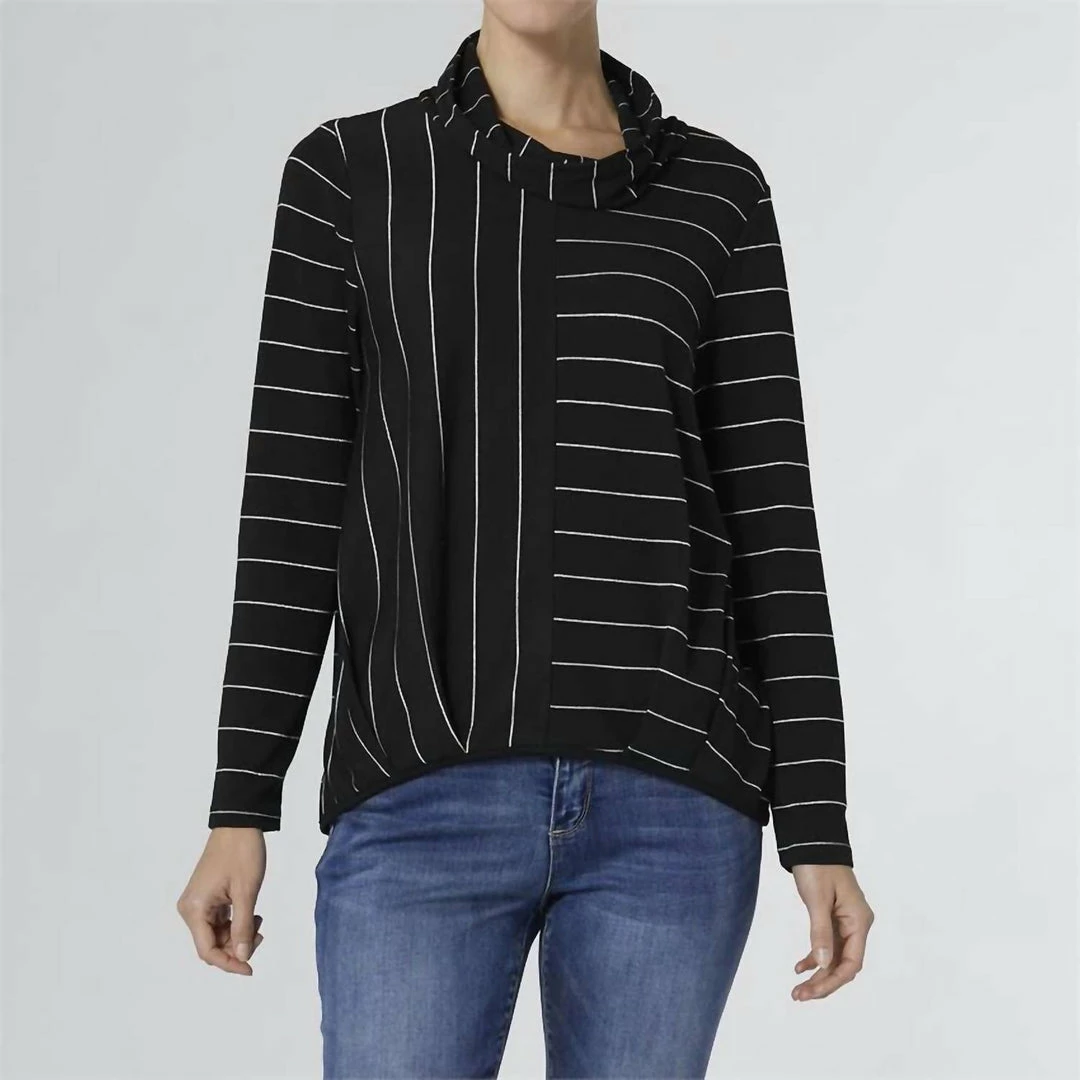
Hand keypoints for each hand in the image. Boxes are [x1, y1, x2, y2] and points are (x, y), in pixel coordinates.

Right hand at [177, 827, 266, 974]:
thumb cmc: (242, 854)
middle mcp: (190, 909)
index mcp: (194, 909)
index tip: (250, 969)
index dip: (229, 963)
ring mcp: (197, 903)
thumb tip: (243, 957)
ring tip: (258, 920)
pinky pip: (218, 921)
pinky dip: (235, 923)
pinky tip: (252, 915)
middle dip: (236, 946)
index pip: (207, 951)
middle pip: (211, 944)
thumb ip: (243, 928)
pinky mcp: (206, 897)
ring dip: (237, 934)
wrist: (238, 824)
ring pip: (216, 934)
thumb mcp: (246, 893)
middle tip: (260, 935)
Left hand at [790, 864, 872, 1000]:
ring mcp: (845, 922)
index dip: (832, 980)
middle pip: (844, 964)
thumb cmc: (817, 866)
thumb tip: (823, 965)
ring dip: (818, 973)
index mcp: (859, 921)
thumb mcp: (817, 899)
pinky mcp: (833, 918)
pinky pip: (827, 945)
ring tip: (798, 990)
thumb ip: (820, 931)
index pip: (852, 962)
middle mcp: (856, 924)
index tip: (811, 991)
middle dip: (823, 982)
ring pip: (835, 957)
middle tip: (799, 996)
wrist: (812, 842)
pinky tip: (800, 967)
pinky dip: (815, 957)